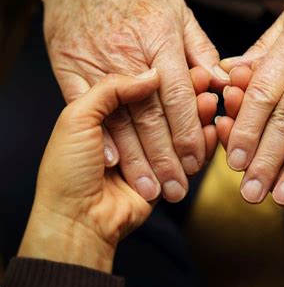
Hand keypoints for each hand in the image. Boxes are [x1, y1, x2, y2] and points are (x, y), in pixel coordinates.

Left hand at [18, 71, 217, 272]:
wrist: (76, 219)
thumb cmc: (67, 170)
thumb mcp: (76, 119)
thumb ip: (110, 90)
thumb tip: (150, 76)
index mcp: (107, 111)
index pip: (143, 88)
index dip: (166, 77)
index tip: (187, 67)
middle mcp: (131, 129)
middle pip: (166, 107)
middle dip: (187, 96)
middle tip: (207, 83)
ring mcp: (151, 151)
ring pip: (181, 128)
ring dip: (198, 117)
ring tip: (211, 103)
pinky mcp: (166, 172)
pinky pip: (190, 156)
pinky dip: (203, 143)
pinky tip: (212, 130)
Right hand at [33, 0, 227, 201]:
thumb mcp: (177, 14)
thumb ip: (200, 51)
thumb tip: (221, 84)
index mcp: (159, 41)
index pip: (178, 96)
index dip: (188, 132)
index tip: (195, 160)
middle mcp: (128, 55)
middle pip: (150, 116)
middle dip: (165, 157)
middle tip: (177, 188)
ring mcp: (96, 63)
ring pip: (120, 119)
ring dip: (136, 159)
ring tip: (150, 188)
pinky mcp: (70, 68)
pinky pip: (85, 108)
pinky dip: (101, 135)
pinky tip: (114, 162)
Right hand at [217, 81, 283, 263]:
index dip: (280, 80)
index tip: (252, 71)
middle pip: (275, 108)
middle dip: (253, 98)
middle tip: (231, 87)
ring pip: (261, 130)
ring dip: (241, 116)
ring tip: (224, 103)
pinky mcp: (278, 176)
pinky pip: (252, 156)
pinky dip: (234, 142)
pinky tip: (221, 128)